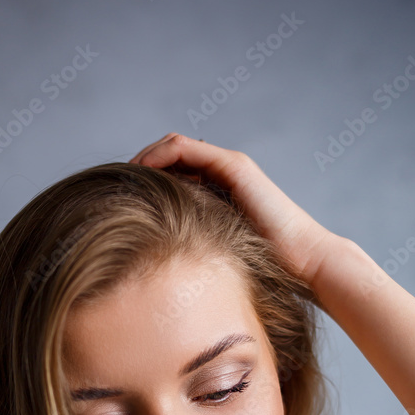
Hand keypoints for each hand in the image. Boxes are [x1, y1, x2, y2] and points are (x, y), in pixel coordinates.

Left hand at [129, 132, 345, 293]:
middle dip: (138, 167)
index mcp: (217, 192)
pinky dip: (159, 155)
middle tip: (112, 185)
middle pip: (167, 155)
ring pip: (173, 146)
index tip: (117, 198)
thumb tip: (154, 269)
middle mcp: (222, 173)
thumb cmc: (264, 268)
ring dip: (143, 157)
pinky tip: (140, 172)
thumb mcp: (214, 256)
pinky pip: (185, 149)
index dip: (143, 180)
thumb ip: (191, 251)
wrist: (302, 262)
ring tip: (122, 177)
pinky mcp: (234, 166)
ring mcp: (228, 166)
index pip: (171, 172)